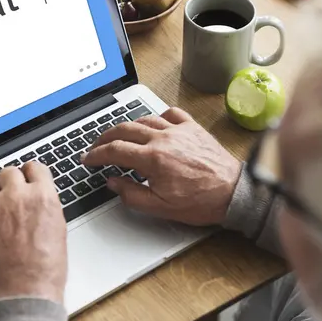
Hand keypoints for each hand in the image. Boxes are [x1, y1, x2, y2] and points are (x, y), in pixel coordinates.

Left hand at [0, 162, 66, 302]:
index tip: (26, 178)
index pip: (35, 167)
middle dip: (7, 183)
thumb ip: (46, 207)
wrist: (28, 289)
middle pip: (8, 172)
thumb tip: (38, 202)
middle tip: (6, 196)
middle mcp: (19, 195)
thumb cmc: (46, 267)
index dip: (29, 174)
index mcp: (43, 196)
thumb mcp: (58, 228)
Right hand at [82, 108, 240, 225]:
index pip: (114, 150)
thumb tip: (113, 182)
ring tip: (118, 135)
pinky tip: (154, 124)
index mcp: (153, 159)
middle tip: (96, 145)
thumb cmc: (201, 201)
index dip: (96, 155)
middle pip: (124, 130)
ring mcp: (179, 130)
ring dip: (127, 126)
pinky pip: (171, 113)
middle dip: (105, 137)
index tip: (88, 159)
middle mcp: (164, 139)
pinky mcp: (192, 128)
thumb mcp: (160, 207)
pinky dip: (157, 116)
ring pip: (144, 119)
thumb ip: (131, 194)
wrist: (233, 193)